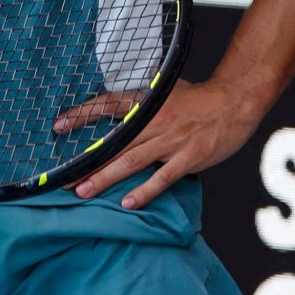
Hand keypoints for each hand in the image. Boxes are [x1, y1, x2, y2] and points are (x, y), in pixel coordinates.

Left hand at [73, 77, 266, 210]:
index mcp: (149, 102)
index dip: (82, 115)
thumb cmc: (200, 100)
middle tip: (64, 180)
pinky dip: (144, 191)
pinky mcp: (189, 156)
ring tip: (84, 192)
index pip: (108, 105)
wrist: (235, 102)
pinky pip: (162, 178)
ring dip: (106, 178)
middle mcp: (156, 120)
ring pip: (132, 161)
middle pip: (115, 143)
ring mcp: (172, 140)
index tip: (59, 126)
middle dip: (87, 162)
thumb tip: (117, 112)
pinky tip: (128, 203)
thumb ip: (143, 103)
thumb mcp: (167, 91)